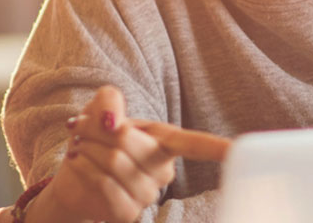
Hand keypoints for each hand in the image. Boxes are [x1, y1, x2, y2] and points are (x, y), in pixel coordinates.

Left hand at [29, 86, 230, 222]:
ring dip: (87, 150)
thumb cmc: (95, 138)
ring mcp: (148, 194)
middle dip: (98, 131)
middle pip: (131, 142)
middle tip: (82, 129)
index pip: (197, 145)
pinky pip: (106, 186)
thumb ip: (110, 101)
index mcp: (166, 142)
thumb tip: (114, 122)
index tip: (240, 150)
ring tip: (79, 147)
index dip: (219, 148)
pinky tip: (79, 166)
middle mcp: (164, 171)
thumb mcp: (101, 109)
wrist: (71, 173)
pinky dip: (85, 171)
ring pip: (115, 163)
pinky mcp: (128, 213)